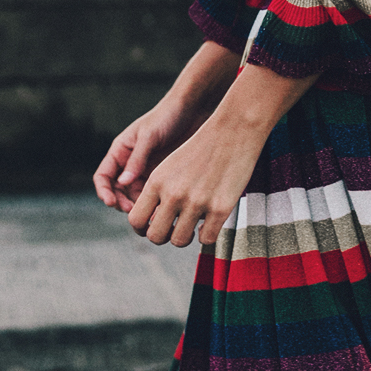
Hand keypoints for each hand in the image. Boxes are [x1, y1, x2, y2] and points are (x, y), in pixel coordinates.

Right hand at [93, 42, 239, 212]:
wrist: (194, 110)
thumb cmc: (168, 116)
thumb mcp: (150, 136)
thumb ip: (137, 159)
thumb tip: (122, 183)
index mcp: (120, 151)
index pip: (103, 176)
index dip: (104, 191)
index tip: (111, 202)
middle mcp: (130, 163)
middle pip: (118, 192)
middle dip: (122, 204)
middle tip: (134, 211)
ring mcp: (147, 170)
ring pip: (136, 196)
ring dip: (140, 207)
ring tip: (150, 213)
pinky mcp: (163, 176)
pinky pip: (154, 195)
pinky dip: (155, 204)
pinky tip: (163, 209)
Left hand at [127, 61, 317, 246]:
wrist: (234, 130)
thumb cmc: (204, 147)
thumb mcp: (172, 165)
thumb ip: (159, 191)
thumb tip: (155, 221)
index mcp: (156, 181)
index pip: (135, 219)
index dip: (142, 229)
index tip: (153, 227)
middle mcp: (173, 193)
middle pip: (154, 236)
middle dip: (163, 237)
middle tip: (173, 230)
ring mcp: (197, 202)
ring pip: (179, 241)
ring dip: (185, 238)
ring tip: (193, 228)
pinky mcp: (221, 208)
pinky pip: (206, 239)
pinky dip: (207, 236)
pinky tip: (211, 224)